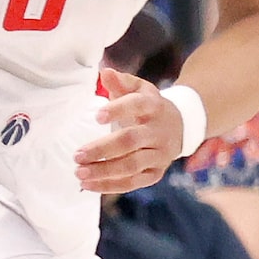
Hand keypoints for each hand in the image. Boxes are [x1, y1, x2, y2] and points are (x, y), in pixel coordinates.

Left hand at [75, 69, 185, 194]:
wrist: (181, 126)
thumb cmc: (150, 107)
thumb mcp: (140, 89)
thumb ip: (121, 82)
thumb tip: (105, 72)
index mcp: (154, 107)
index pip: (137, 106)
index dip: (118, 111)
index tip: (96, 117)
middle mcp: (158, 132)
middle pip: (130, 141)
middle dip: (102, 149)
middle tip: (77, 155)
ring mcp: (159, 155)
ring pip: (131, 166)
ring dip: (104, 171)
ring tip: (80, 172)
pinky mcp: (156, 172)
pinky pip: (133, 182)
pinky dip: (110, 186)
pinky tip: (88, 185)